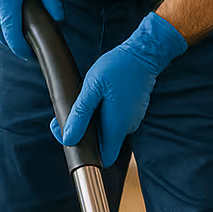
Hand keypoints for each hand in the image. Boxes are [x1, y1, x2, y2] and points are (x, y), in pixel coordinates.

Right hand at [0, 0, 63, 58]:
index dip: (22, 50)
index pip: (12, 37)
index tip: (30, 54)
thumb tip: (58, 18)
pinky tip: (5, 14)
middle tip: (28, 42)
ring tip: (18, 26)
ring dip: (5, 31)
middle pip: (3, 36)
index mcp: (6, 0)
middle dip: (15, 42)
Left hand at [51, 12, 186, 165]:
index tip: (71, 137)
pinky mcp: (134, 111)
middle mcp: (127, 127)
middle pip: (103, 144)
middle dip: (85, 133)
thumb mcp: (92, 88)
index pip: (102, 158)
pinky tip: (99, 99)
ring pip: (109, 130)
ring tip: (86, 102)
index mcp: (116, 126)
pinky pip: (116, 120)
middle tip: (71, 113)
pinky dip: (104, 114)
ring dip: (94, 122)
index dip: (85, 154)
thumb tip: (69, 137)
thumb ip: (80, 114)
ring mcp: (133, 119)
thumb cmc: (118, 67)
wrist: (144, 53)